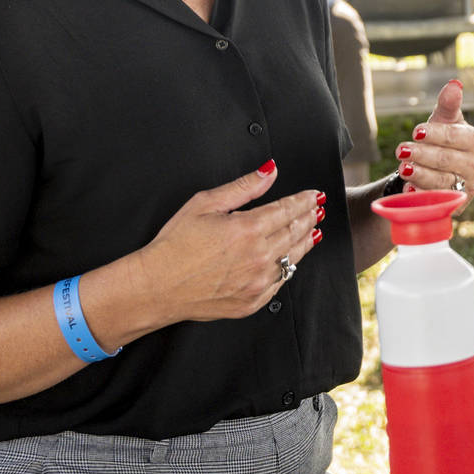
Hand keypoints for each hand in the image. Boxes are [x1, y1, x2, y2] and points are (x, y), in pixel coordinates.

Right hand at [138, 161, 322, 322]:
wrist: (156, 287)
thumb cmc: (175, 245)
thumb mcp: (205, 204)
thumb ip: (244, 187)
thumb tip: (270, 171)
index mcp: (248, 229)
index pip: (287, 210)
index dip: (303, 201)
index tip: (313, 195)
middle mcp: (258, 256)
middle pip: (295, 232)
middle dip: (308, 218)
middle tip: (317, 209)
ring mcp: (257, 283)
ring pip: (293, 258)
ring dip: (306, 241)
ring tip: (313, 230)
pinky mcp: (252, 302)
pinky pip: (280, 282)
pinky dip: (289, 267)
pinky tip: (291, 259)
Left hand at [396, 78, 473, 204]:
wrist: (439, 169)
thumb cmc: (442, 139)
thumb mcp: (443, 120)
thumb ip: (447, 104)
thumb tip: (455, 84)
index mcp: (473, 140)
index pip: (455, 137)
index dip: (435, 134)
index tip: (416, 131)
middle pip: (446, 160)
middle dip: (422, 155)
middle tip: (402, 150)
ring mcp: (465, 186)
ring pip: (441, 182)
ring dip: (419, 175)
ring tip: (403, 168)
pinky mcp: (455, 204)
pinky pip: (437, 202)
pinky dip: (422, 197)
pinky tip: (409, 191)